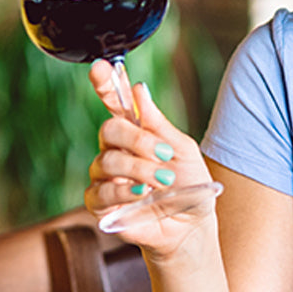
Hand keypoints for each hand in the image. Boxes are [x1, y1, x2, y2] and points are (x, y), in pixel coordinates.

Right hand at [85, 60, 215, 255]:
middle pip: (109, 129)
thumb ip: (158, 123)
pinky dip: (124, 191)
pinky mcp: (101, 205)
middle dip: (137, 140)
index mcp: (137, 132)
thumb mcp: (182, 149)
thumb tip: (138, 89)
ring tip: (164, 180)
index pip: (115, 102)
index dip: (105, 83)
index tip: (101, 67)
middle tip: (164, 155)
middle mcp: (116, 151)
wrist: (192, 224)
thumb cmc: (189, 185)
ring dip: (139, 168)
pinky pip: (100, 192)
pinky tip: (143, 193)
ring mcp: (105, 178)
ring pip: (105, 160)